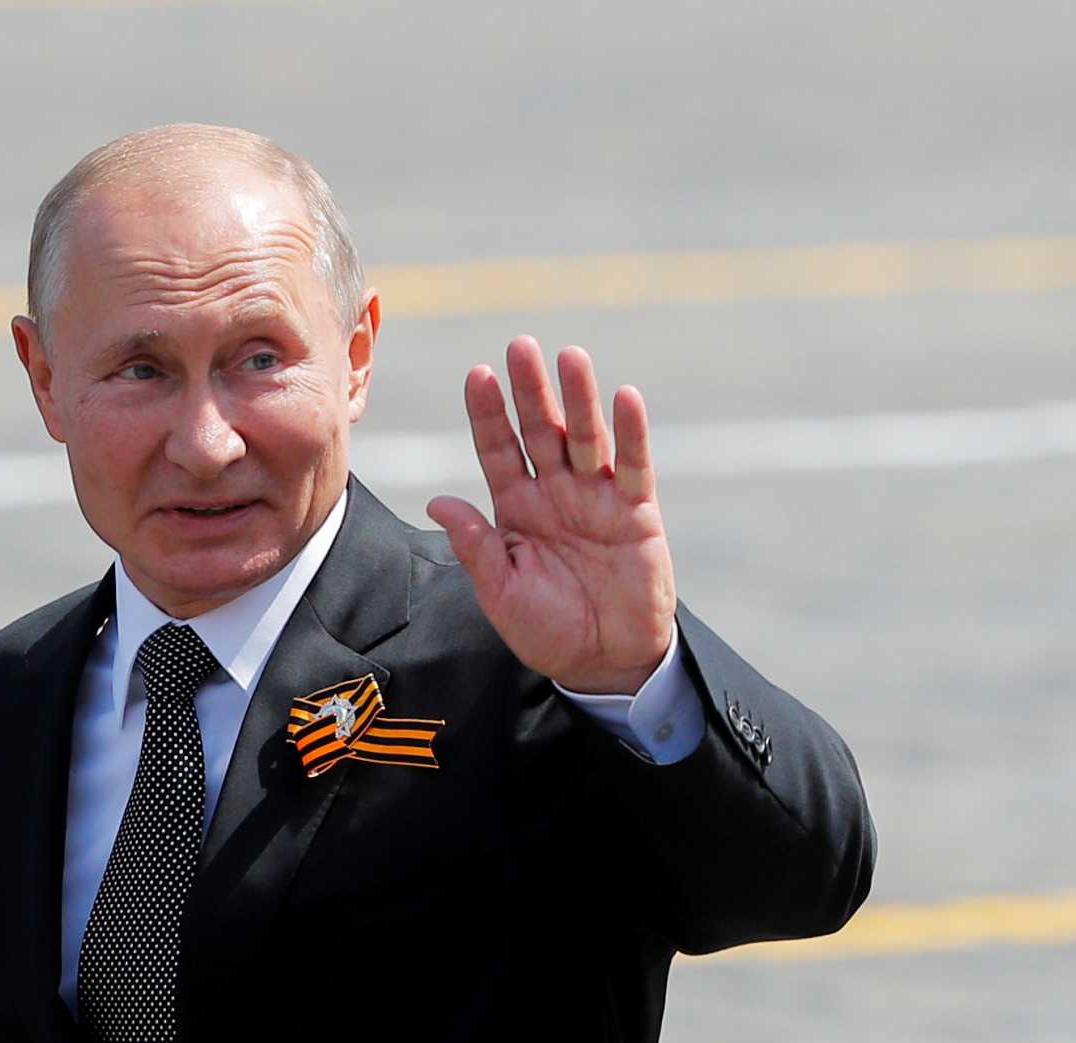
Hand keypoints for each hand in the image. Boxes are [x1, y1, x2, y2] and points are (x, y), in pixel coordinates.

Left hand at [426, 336, 676, 694]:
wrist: (604, 664)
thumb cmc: (547, 629)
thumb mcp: (501, 592)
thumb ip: (476, 546)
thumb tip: (438, 502)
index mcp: (516, 508)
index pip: (499, 450)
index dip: (488, 414)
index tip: (478, 374)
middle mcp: (555, 493)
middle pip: (540, 431)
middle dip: (530, 389)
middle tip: (521, 345)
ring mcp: (597, 499)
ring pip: (585, 438)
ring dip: (578, 399)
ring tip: (569, 357)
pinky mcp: (637, 514)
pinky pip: (635, 467)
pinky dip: (632, 433)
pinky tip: (625, 397)